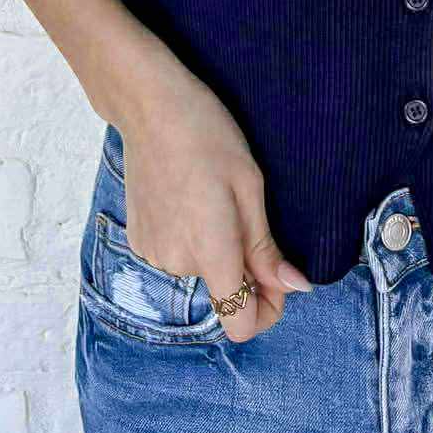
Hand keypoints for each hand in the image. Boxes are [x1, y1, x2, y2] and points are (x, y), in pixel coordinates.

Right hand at [117, 74, 315, 344]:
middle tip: (241, 206)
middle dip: (242, 260)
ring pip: (200, 268)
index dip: (267, 310)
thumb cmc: (208, 136)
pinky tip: (186, 195)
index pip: (240, 325)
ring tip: (209, 193)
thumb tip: (294, 288)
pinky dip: (188, 236)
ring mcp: (152, 253)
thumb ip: (266, 247)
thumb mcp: (250, 187)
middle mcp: (177, 263)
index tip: (276, 276)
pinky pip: (176, 253)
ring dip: (213, 245)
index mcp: (211, 252)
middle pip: (224, 289)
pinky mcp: (138, 239)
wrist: (150, 107)